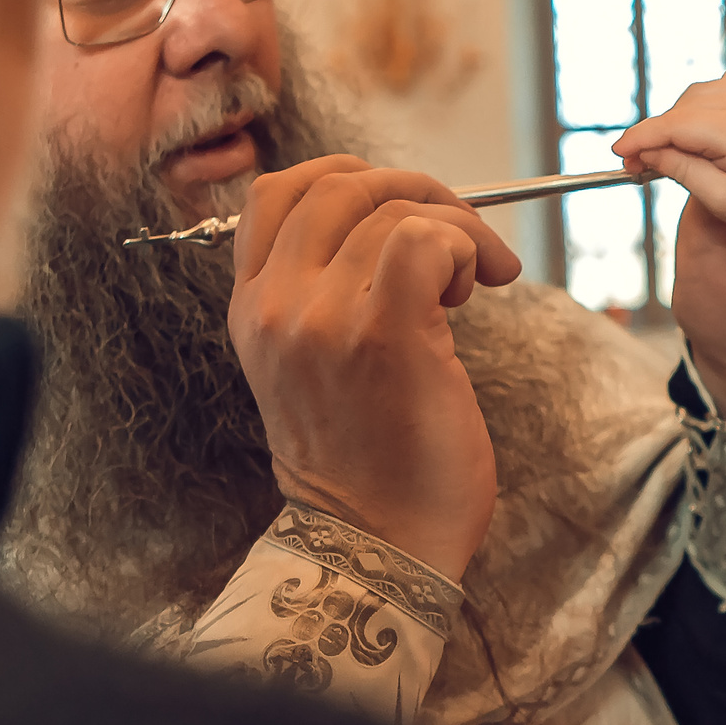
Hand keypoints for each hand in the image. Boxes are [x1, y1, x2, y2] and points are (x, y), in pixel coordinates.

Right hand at [228, 156, 520, 578]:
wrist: (377, 546)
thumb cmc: (370, 464)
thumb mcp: (315, 367)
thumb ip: (326, 296)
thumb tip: (398, 231)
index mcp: (251, 309)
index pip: (278, 191)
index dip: (352, 179)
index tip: (403, 211)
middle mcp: (274, 306)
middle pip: (339, 183)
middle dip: (417, 192)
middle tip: (461, 241)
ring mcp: (320, 318)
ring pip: (392, 209)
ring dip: (455, 229)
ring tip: (469, 284)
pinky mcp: (381, 333)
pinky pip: (423, 239)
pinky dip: (464, 246)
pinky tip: (474, 289)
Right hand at [613, 70, 725, 237]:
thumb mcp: (715, 195)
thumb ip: (676, 167)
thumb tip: (641, 149)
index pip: (677, 125)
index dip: (642, 137)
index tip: (619, 151)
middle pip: (685, 108)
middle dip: (659, 132)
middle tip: (638, 161)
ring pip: (698, 94)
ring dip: (682, 119)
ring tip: (675, 151)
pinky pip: (720, 86)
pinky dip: (706, 105)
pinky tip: (706, 132)